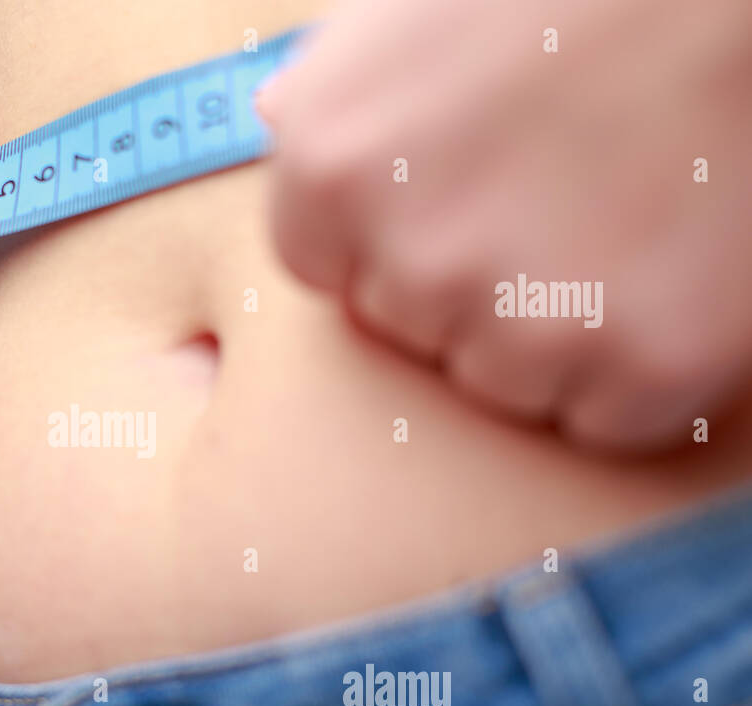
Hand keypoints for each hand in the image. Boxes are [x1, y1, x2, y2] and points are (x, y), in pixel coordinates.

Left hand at [258, 0, 751, 449]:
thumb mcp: (410, 6)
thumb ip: (334, 90)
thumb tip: (280, 120)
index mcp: (332, 165)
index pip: (326, 269)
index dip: (391, 239)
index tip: (454, 193)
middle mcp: (415, 259)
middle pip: (414, 329)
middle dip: (469, 282)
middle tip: (557, 190)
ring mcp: (530, 320)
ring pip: (505, 382)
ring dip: (553, 333)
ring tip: (620, 219)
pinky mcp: (648, 363)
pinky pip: (606, 420)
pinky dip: (639, 375)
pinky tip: (668, 279)